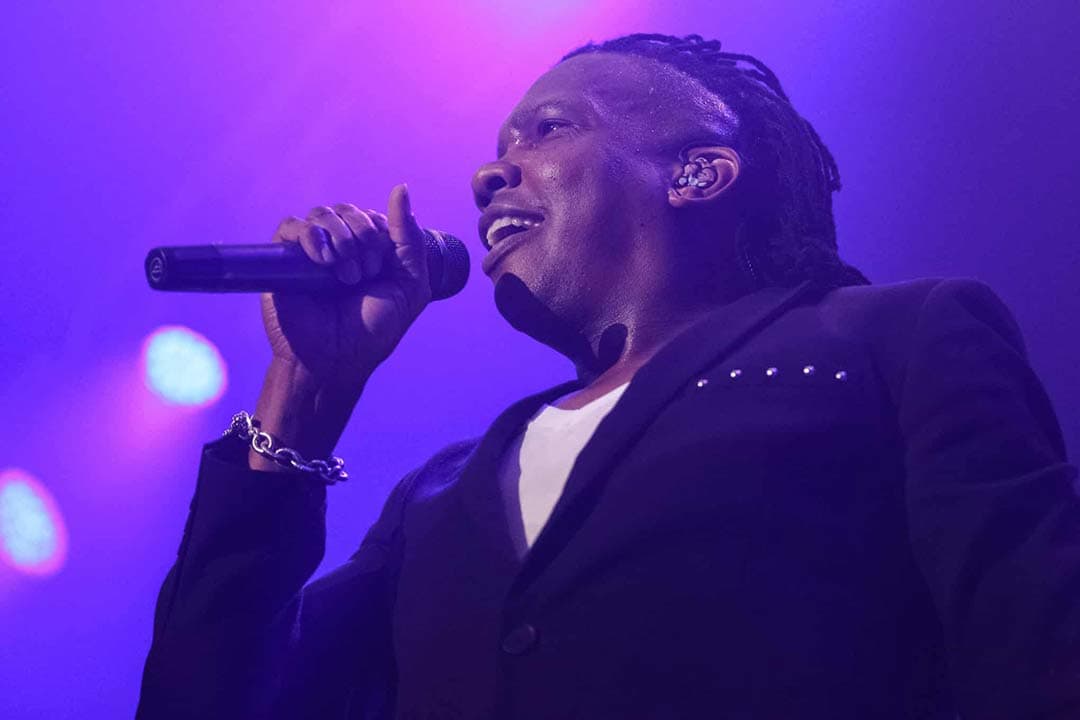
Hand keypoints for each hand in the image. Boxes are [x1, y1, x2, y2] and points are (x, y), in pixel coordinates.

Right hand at [260, 184, 431, 387]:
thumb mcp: (410, 286)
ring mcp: (312, 251)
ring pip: (323, 213)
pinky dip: (310, 235)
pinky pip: (292, 225)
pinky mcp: (285, 259)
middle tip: (365, 274)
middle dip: (363, 235)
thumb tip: (401, 188)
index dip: (382, 233)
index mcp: (371, 251)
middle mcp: (341, 246)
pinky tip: (323, 260)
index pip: (376, 216)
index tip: (382, 268)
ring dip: (340, 237)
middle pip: (350, 210)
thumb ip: (409, 239)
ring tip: (345, 274)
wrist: (335, 362)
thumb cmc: (373, 331)